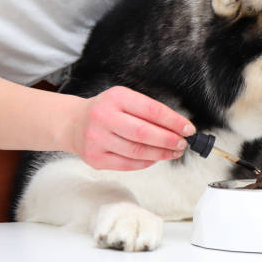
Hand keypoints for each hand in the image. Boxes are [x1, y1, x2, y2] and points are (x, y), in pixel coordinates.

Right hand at [70, 86, 194, 170]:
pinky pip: (127, 164)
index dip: (174, 121)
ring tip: (173, 152)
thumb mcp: (125, 100)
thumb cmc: (106, 110)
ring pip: (137, 151)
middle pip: (144, 133)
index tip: (188, 129)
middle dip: (169, 140)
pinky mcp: (95, 158)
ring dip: (161, 153)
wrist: (72, 123)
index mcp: (116, 98)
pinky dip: (146, 163)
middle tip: (183, 143)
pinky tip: (155, 158)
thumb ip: (148, 112)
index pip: (151, 110)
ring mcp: (97, 139)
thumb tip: (178, 128)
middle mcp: (103, 117)